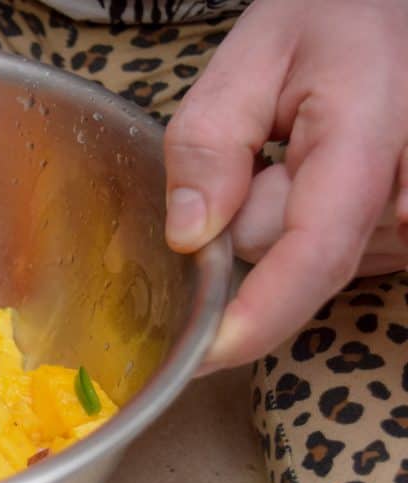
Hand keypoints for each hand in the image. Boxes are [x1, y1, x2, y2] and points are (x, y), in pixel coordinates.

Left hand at [162, 0, 407, 371]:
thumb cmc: (333, 19)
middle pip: (295, 260)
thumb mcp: (253, 56)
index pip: (312, 253)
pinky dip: (309, 229)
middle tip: (263, 150)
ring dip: (285, 221)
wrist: (396, 12)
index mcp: (366, 138)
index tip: (205, 354)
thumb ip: (209, 141)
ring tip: (304, 151)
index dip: (256, 315)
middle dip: (251, 220)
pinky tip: (322, 177)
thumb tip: (189, 238)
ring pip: (313, 264)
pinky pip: (335, 260)